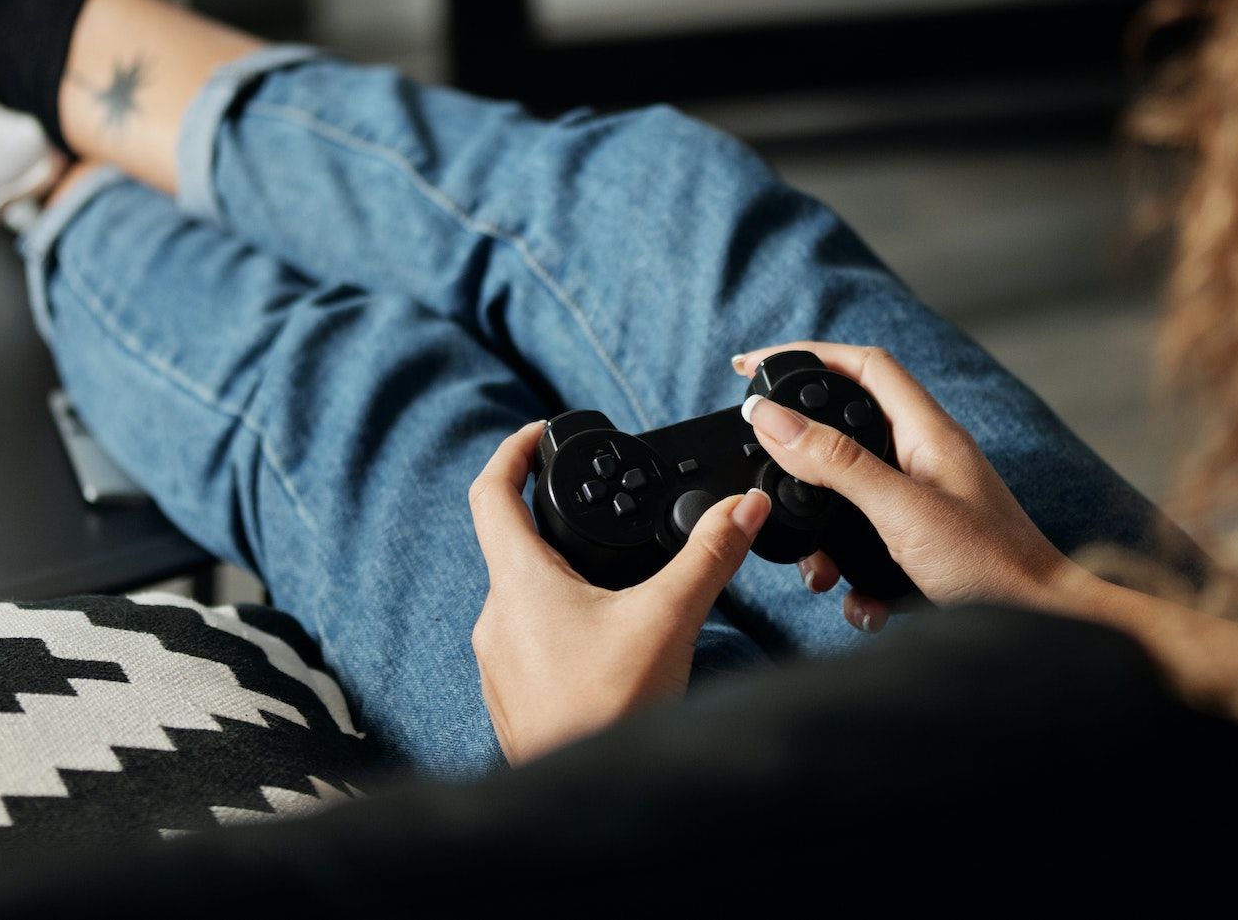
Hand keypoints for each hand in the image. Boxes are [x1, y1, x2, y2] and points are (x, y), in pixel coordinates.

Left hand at [468, 421, 771, 764]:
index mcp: (519, 583)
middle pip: (512, 545)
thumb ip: (709, 555)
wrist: (587, 806)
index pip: (491, 492)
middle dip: (556, 520)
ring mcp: (498, 663)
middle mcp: (496, 618)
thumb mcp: (669, 620)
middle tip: (599, 505)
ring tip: (613, 575)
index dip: (514, 451)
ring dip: (562, 578)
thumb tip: (746, 505)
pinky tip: (605, 641)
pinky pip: (530, 642)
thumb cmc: (611, 715)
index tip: (542, 432)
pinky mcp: (512, 699)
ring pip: (524, 598)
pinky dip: (563, 625)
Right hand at [734, 343, 1072, 633]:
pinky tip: (861, 603)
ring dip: (822, 532)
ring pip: (849, 496)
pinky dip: (854, 576)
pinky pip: (869, 545)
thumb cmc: (994, 565)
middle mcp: (926, 457)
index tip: (753, 366)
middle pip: (846, 427)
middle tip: (759, 463)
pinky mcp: (924, 544)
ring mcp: (925, 500)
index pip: (862, 365)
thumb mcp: (901, 510)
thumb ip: (836, 461)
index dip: (807, 355)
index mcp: (927, 431)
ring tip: (815, 570)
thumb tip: (773, 418)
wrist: (1046, 627)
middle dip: (798, 449)